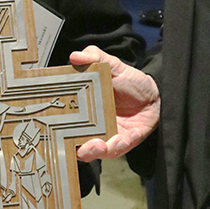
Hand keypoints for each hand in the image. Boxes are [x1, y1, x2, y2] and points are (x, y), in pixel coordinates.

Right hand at [69, 45, 159, 159]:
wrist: (154, 93)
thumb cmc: (129, 81)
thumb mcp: (113, 65)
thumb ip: (95, 57)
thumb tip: (76, 56)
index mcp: (83, 110)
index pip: (64, 124)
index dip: (58, 132)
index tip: (55, 131)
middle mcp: (93, 127)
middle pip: (78, 145)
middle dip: (78, 148)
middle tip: (80, 145)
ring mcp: (108, 136)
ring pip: (97, 152)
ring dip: (96, 151)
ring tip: (98, 144)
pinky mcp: (125, 141)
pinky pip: (120, 148)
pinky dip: (119, 145)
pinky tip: (122, 138)